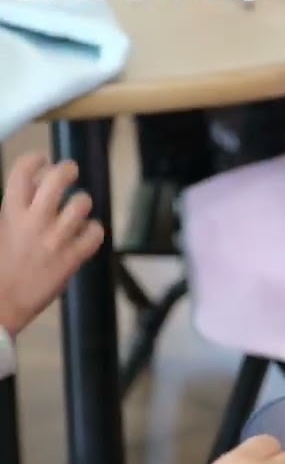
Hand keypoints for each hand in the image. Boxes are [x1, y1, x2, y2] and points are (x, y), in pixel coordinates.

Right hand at [0, 154, 103, 334]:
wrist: (1, 304)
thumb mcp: (0, 230)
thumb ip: (15, 210)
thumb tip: (33, 187)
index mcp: (9, 213)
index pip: (22, 172)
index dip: (35, 160)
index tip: (42, 159)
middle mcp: (34, 221)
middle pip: (58, 179)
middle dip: (66, 169)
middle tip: (70, 171)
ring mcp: (56, 239)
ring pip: (81, 203)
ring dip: (81, 203)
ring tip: (76, 208)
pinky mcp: (73, 258)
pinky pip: (96, 233)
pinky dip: (93, 231)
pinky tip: (85, 234)